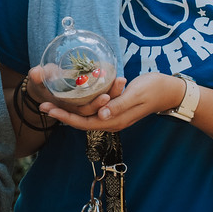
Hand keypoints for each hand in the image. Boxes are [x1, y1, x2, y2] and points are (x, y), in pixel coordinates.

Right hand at [24, 65, 112, 121]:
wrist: (42, 82)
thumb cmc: (40, 81)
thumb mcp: (38, 79)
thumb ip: (38, 77)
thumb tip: (36, 73)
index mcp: (67, 110)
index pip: (84, 114)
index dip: (95, 106)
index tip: (106, 96)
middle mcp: (78, 110)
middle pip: (99, 110)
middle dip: (111, 97)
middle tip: (120, 83)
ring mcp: (85, 104)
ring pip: (104, 103)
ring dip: (114, 91)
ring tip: (121, 79)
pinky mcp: (91, 96)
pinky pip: (104, 95)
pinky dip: (112, 88)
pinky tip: (118, 78)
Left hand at [37, 72, 183, 132]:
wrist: (170, 90)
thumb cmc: (154, 89)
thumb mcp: (136, 95)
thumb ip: (119, 105)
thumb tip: (101, 114)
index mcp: (114, 120)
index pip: (83, 122)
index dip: (64, 116)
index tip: (48, 109)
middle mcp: (111, 120)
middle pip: (81, 120)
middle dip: (62, 113)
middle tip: (42, 104)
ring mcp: (113, 115)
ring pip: (86, 115)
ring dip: (69, 108)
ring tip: (52, 100)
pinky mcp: (115, 108)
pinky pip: (94, 108)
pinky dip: (81, 103)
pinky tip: (72, 96)